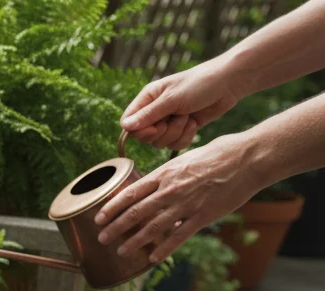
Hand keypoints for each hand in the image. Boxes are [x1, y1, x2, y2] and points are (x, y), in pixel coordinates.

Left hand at [94, 135, 261, 263]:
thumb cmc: (217, 155)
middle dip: (116, 227)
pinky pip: (179, 236)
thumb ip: (166, 175)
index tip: (98, 217)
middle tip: (102, 238)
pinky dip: (164, 248)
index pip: (130, 193)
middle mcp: (170, 190)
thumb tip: (151, 184)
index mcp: (164, 174)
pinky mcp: (203, 216)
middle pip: (136, 212)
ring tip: (121, 250)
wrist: (248, 159)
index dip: (112, 207)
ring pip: (153, 227)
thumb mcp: (184, 159)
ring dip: (134, 241)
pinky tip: (152, 258)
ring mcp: (186, 204)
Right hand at [121, 60, 245, 149]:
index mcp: (147, 99)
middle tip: (177, 118)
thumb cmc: (199, 84)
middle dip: (162, 132)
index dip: (140, 131)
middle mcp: (155, 111)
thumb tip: (125, 127)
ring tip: (188, 117)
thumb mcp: (172, 99)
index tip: (157, 126)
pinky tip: (194, 123)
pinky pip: (174, 144)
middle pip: (144, 136)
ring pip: (160, 142)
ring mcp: (168, 121)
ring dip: (176, 133)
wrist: (228, 84)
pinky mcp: (182, 129)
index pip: (129, 123)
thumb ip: (148, 114)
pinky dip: (185, 137)